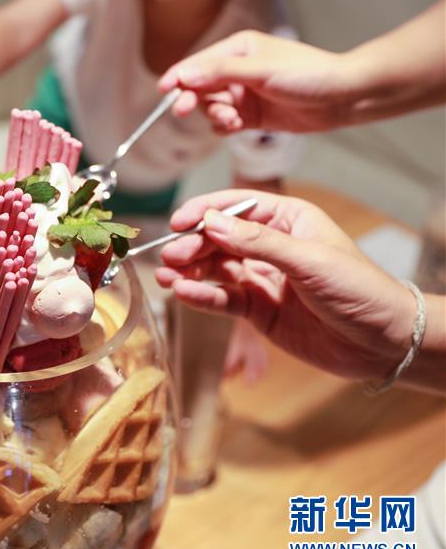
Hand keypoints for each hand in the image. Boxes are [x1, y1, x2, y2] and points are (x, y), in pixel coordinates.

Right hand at [156, 190, 416, 381]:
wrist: (382, 342)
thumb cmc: (358, 289)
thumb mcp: (308, 260)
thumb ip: (257, 242)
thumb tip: (211, 222)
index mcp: (288, 220)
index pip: (237, 206)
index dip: (205, 212)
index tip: (178, 223)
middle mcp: (271, 246)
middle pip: (219, 239)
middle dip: (192, 246)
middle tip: (171, 257)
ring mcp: (263, 278)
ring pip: (216, 269)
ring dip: (190, 272)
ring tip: (166, 277)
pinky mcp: (258, 309)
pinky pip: (223, 299)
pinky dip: (202, 297)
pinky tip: (184, 295)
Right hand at [157, 30, 365, 133]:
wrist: (342, 98)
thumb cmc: (309, 75)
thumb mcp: (262, 70)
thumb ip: (221, 73)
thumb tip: (185, 76)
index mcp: (238, 49)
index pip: (198, 63)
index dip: (179, 76)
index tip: (163, 89)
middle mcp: (237, 71)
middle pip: (199, 87)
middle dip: (192, 99)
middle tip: (182, 109)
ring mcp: (243, 94)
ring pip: (210, 108)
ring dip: (214, 115)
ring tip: (231, 120)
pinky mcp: (249, 116)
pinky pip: (223, 123)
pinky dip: (223, 127)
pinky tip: (235, 127)